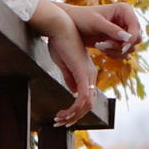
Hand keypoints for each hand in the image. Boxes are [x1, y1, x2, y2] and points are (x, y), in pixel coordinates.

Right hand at [27, 1, 101, 126]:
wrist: (60, 27)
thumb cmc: (60, 42)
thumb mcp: (63, 63)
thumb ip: (69, 77)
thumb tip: (72, 92)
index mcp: (87, 72)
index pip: (87, 97)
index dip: (76, 110)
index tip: (62, 115)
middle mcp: (90, 75)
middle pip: (88, 104)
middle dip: (74, 117)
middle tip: (59, 122)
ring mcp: (88, 75)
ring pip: (86, 105)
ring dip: (72, 116)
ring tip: (58, 120)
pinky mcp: (82, 74)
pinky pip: (82, 98)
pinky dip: (74, 109)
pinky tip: (63, 114)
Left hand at [63, 1, 142, 52]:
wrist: (71, 25)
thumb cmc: (82, 18)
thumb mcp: (96, 23)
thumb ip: (112, 30)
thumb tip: (128, 39)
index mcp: (125, 10)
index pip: (136, 27)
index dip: (131, 38)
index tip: (122, 47)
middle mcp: (127, 20)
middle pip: (136, 39)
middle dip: (121, 45)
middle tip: (104, 45)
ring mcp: (123, 31)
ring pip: (130, 48)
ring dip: (115, 50)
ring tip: (99, 46)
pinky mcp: (118, 41)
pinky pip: (123, 53)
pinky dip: (113, 54)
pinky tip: (101, 48)